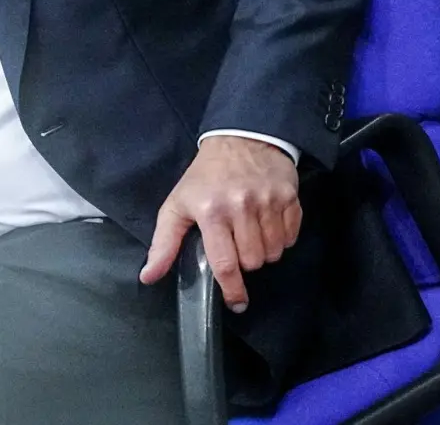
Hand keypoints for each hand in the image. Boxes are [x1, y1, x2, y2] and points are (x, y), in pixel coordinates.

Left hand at [138, 135, 300, 312]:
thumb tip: (148, 276)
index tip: (236, 303)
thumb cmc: (205, 176)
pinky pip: (291, 236)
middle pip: (253, 261)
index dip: (232, 289)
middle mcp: (242, 206)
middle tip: (237, 246)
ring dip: (264, 252)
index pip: (225, 263)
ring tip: (252, 235)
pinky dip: (282, 239)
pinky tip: (269, 226)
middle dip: (246, 263)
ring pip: (274, 252)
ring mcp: (269, 201)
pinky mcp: (290, 196)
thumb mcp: (177, 204)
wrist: (241, 136)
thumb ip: (163, 242)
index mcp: (211, 211)